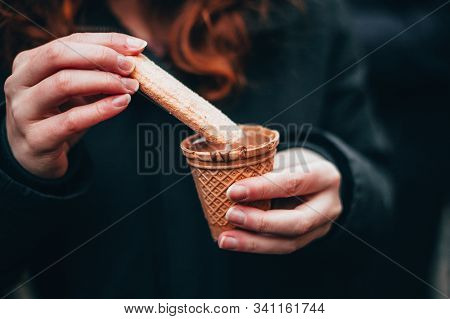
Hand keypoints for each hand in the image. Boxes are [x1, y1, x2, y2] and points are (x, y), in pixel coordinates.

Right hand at [4, 33, 146, 177]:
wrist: (36, 156)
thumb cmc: (58, 117)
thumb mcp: (76, 90)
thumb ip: (96, 72)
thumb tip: (132, 56)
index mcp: (29, 63)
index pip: (70, 41)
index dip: (106, 41)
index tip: (136, 47)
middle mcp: (19, 82)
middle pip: (59, 55)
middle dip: (101, 57)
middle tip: (131, 67)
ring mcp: (24, 110)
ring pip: (63, 83)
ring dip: (104, 82)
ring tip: (130, 87)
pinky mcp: (36, 138)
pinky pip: (72, 120)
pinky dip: (101, 110)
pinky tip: (121, 104)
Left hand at [218, 148, 341, 253]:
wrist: (316, 178)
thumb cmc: (295, 164)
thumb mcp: (285, 158)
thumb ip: (264, 170)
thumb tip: (224, 176)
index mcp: (325, 176)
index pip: (294, 183)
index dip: (262, 189)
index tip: (233, 191)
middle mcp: (329, 205)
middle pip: (296, 222)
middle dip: (259, 222)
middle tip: (230, 215)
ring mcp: (321, 227)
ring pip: (288, 243)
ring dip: (253, 243)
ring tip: (225, 239)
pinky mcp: (308, 240)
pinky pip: (281, 246)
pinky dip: (256, 245)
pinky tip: (235, 241)